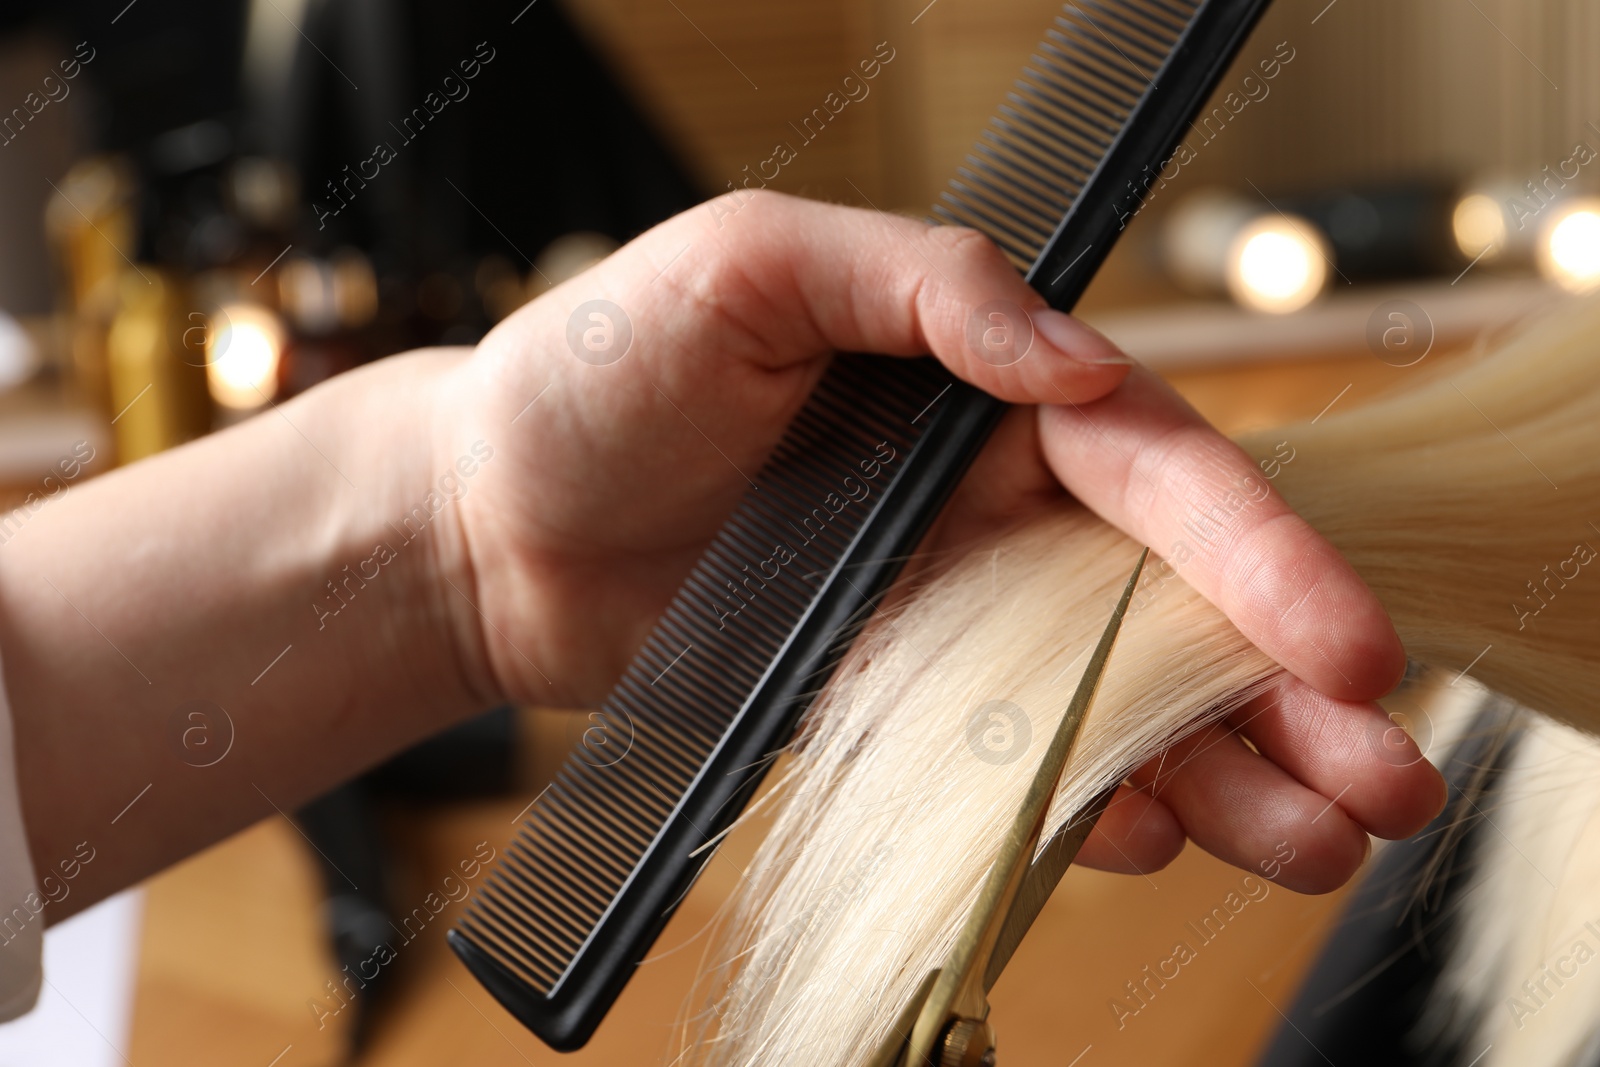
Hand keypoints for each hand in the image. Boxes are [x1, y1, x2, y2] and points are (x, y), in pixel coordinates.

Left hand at [432, 190, 1443, 892]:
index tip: (1337, 645)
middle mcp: (982, 508)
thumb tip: (1070, 353)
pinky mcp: (888, 701)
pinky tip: (1156, 842)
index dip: (1254, 554)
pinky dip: (1082, 804)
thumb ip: (918, 285)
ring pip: (1109, 694)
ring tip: (1321, 843)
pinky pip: (1006, 759)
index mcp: (979, 396)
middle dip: (1283, 690)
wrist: (486, 519)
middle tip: (1387, 778)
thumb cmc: (599, 368)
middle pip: (1165, 601)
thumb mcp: (748, 265)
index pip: (1151, 470)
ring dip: (1218, 770)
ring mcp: (942, 615)